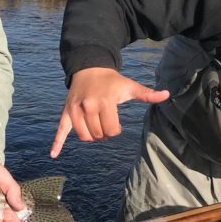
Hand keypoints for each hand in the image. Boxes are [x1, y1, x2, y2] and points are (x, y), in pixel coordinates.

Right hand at [51, 67, 169, 157]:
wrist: (88, 67)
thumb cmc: (111, 80)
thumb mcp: (129, 86)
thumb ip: (146, 93)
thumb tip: (167, 95)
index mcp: (104, 102)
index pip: (111, 130)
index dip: (115, 131)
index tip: (116, 124)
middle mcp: (88, 106)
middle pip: (97, 135)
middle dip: (103, 134)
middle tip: (106, 124)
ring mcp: (75, 110)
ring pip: (83, 136)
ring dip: (91, 136)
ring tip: (95, 128)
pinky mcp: (66, 112)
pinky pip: (60, 130)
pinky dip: (57, 143)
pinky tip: (54, 154)